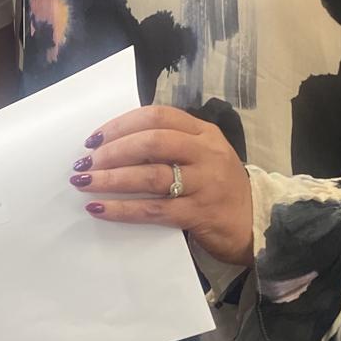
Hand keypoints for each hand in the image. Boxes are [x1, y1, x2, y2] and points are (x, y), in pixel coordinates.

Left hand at [72, 104, 254, 265]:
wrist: (256, 224)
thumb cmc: (219, 189)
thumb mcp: (202, 157)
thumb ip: (170, 147)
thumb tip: (115, 147)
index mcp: (204, 133)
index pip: (158, 116)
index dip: (121, 125)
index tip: (94, 139)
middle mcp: (206, 153)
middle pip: (152, 141)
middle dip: (113, 150)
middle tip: (86, 162)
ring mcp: (205, 183)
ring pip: (150, 176)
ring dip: (111, 178)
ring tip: (84, 182)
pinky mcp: (200, 214)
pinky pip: (153, 209)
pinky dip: (122, 209)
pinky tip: (100, 209)